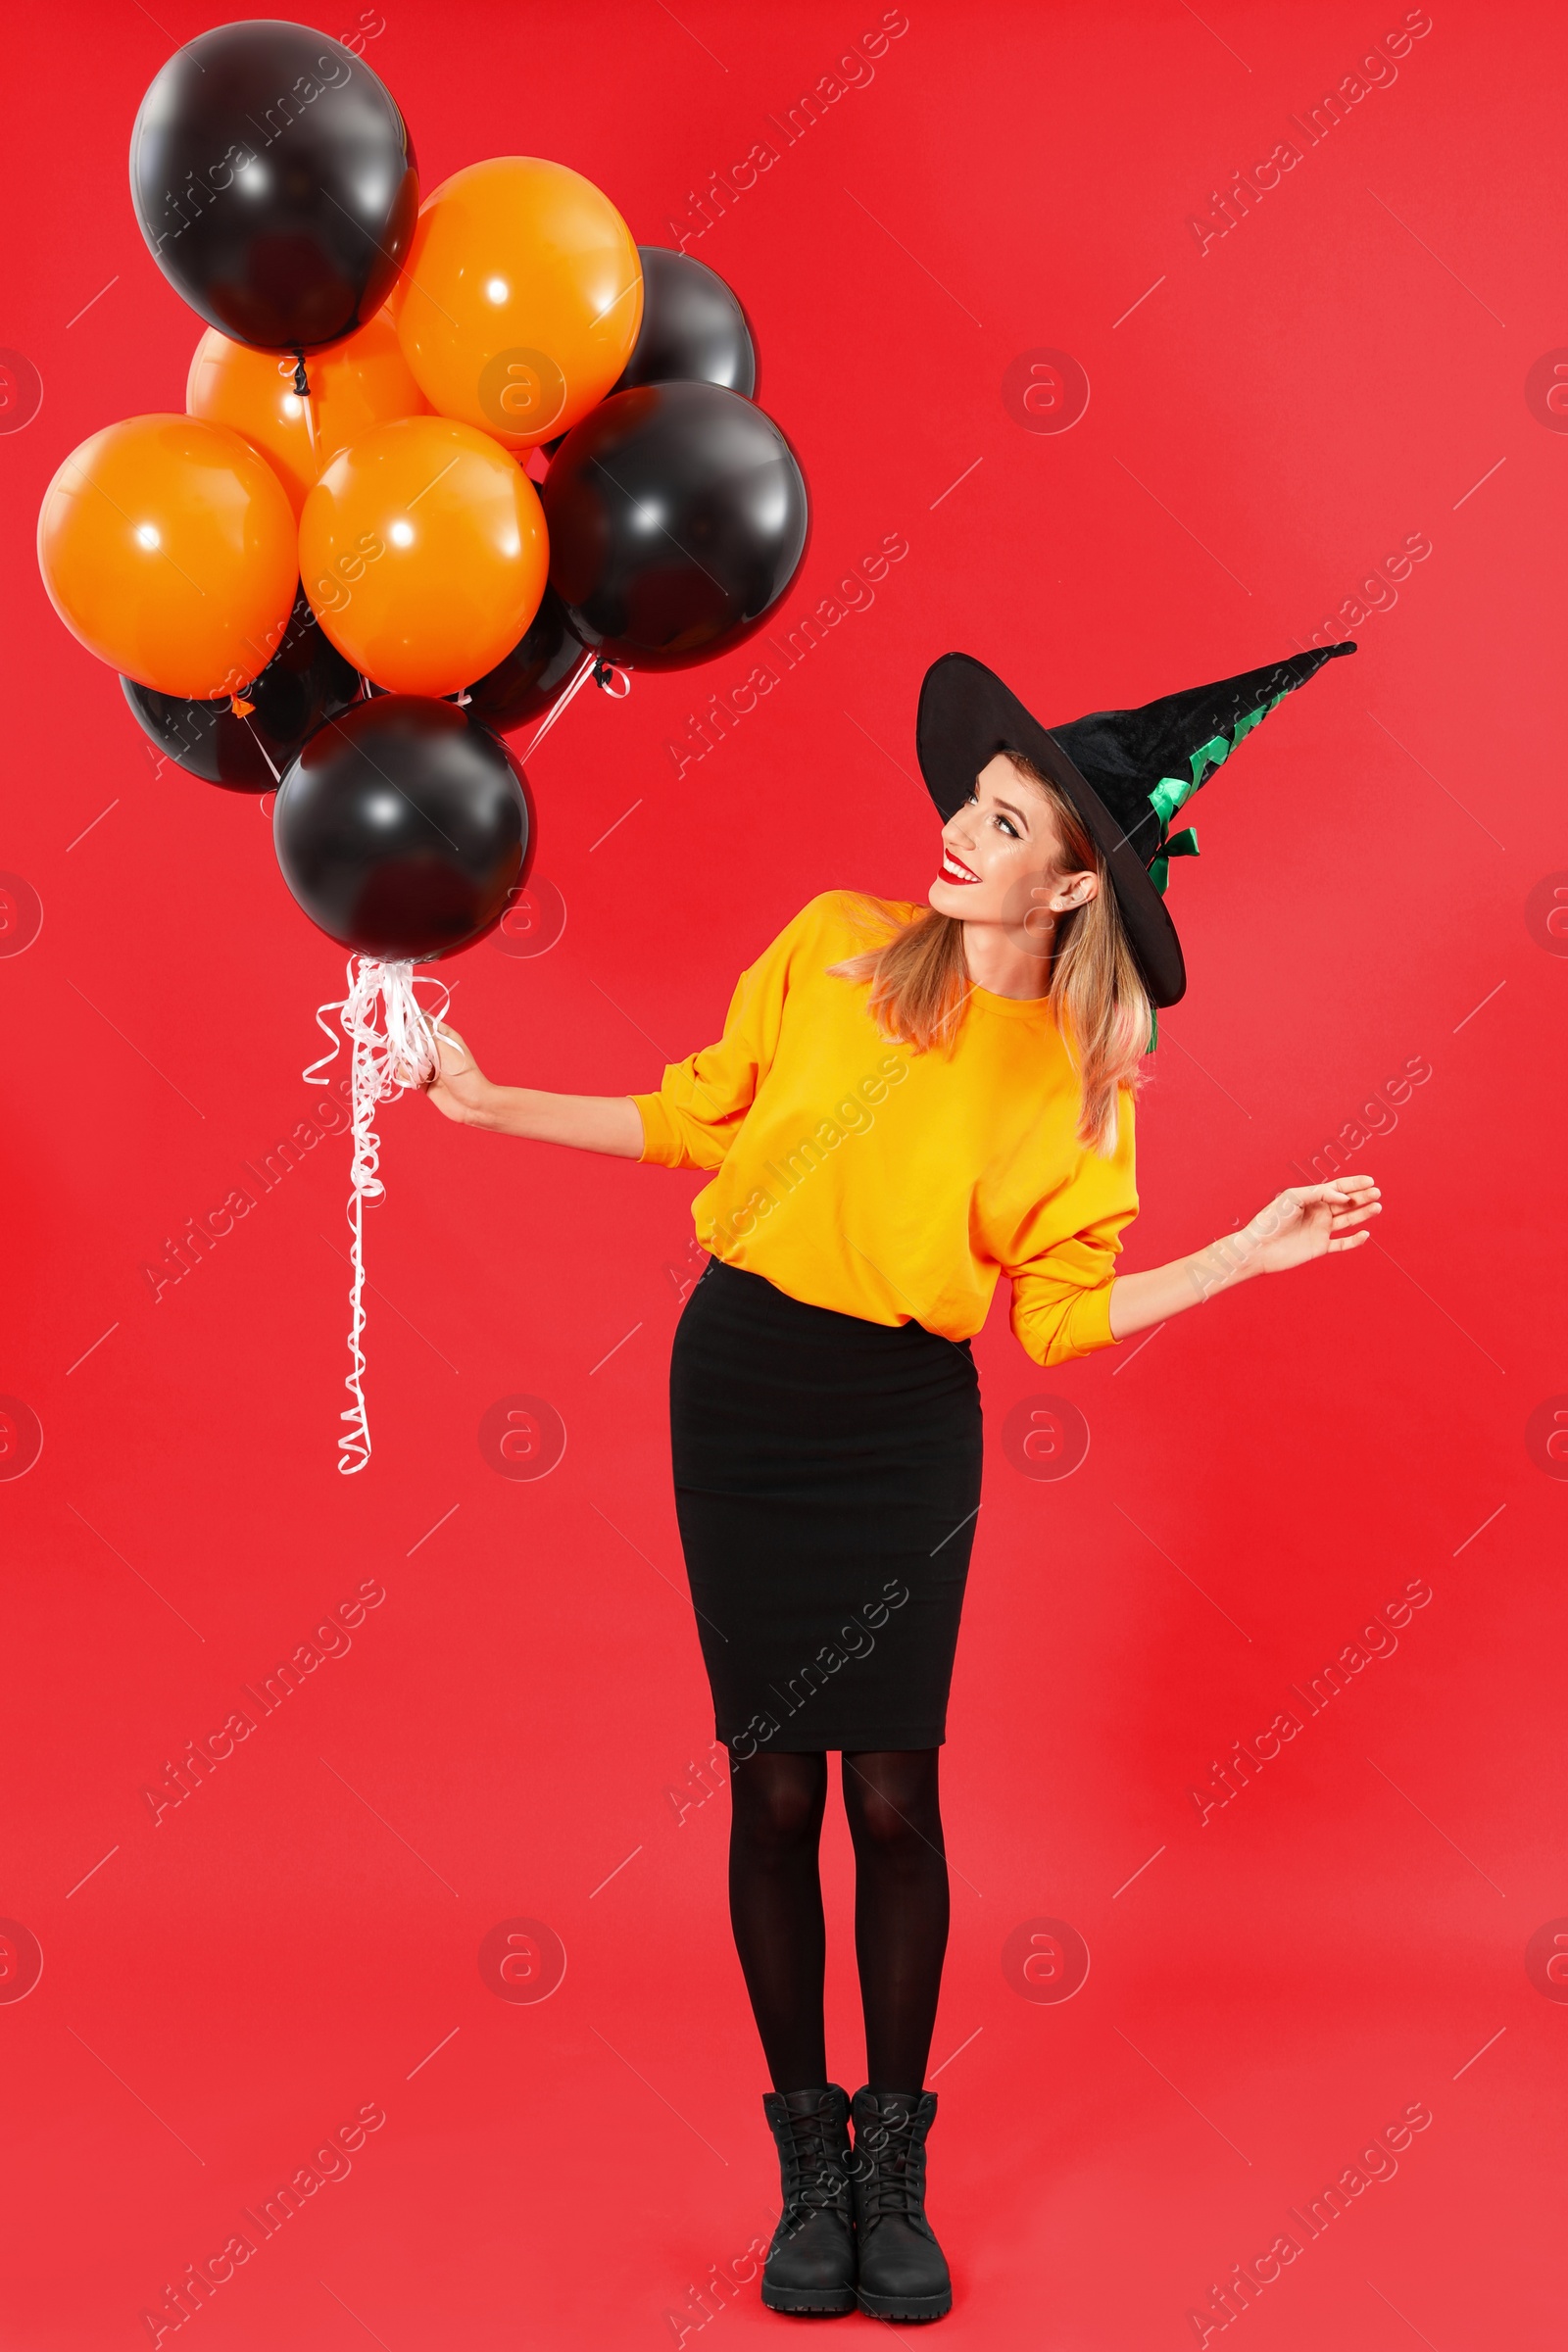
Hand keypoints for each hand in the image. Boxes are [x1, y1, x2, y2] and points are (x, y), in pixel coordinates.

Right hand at [411, 1021, 494, 1126]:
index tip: (400, 1030)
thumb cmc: (464, 1074)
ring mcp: (426, 1064)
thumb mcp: (445, 1049)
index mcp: (441, 1035)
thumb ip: (425, 1033)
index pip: (417, 1021)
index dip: (405, 1023)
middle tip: (411, 1057)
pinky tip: (419, 1083)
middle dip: (404, 1049)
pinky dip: (408, 1078)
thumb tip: (408, 1015)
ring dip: (407, 1066)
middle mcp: (432, 1048)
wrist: (473, 1104)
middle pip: (405, 1040)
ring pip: (402, 1058)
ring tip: (422, 1074)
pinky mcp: (421, 1080)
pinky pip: (404, 1074)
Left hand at [1227, 1174, 1381, 1282]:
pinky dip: (1355, 1240)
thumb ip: (1320, 1193)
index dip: (1355, 1183)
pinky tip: (1365, 1234)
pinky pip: (1342, 1244)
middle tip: (1377, 1193)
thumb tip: (1344, 1196)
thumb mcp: (1293, 1198)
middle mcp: (1318, 1212)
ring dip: (1363, 1213)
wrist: (1258, 1248)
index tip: (1371, 1180)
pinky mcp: (1320, 1247)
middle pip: (1346, 1202)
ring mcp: (1320, 1230)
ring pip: (1348, 1220)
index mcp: (1311, 1198)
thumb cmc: (1271, 1220)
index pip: (1338, 1187)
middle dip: (1362, 1197)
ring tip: (1377, 1207)